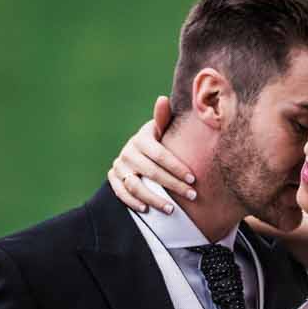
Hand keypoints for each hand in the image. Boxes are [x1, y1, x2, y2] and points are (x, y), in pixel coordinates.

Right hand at [109, 96, 196, 213]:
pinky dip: (133, 202)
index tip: (194, 179)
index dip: (177, 168)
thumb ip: (163, 118)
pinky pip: (121, 193)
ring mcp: (119, 165)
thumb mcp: (162, 129)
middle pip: (151, 172)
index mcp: (141, 138)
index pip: (160, 155)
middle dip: (173, 185)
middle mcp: (128, 152)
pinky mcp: (113, 177)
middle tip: (191, 195)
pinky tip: (147, 209)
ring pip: (136, 186)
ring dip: (154, 199)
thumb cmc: (159, 139)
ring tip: (172, 209)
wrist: (140, 149)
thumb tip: (162, 99)